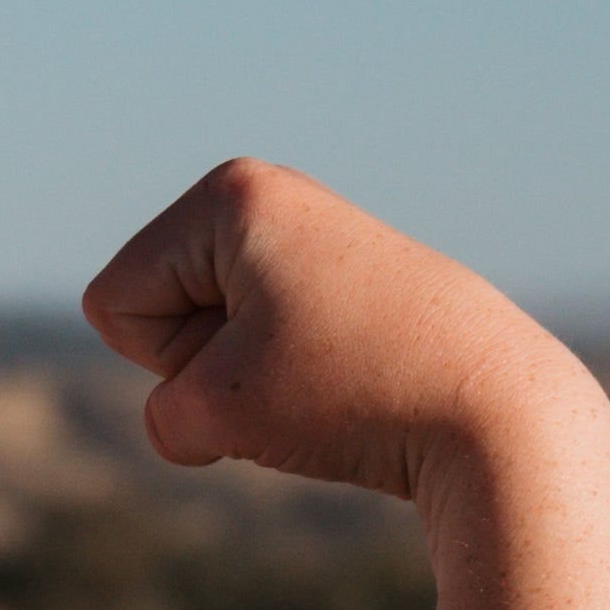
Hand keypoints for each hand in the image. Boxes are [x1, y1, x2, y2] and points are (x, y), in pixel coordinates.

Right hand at [84, 158, 594, 506]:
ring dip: (247, 390)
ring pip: (213, 344)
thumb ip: (164, 411)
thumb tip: (223, 404)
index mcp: (231, 194)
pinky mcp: (349, 290)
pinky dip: (290, 392)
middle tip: (299, 379)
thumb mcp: (209, 413)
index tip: (254, 362)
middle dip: (203, 370)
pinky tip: (355, 391)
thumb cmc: (350, 396)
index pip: (114, 302)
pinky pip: (265, 355)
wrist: (496, 416)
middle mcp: (273, 197)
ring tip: (331, 387)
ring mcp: (315, 242)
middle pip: (159, 315)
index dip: (166, 360)